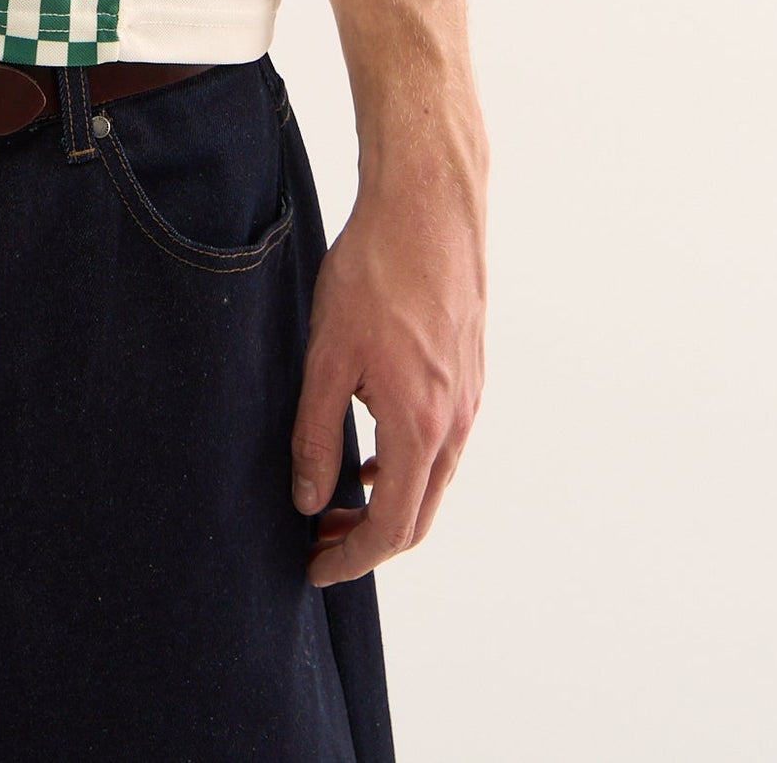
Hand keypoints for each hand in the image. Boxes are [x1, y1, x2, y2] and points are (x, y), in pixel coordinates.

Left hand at [289, 152, 485, 586]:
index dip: (352, 558)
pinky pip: (441, 443)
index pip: (393, 526)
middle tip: (318, 543)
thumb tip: (309, 499)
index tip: (315, 569)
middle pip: (419, 514)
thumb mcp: (326, 355)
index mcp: (420, 426)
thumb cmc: (375, 272)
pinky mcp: (467, 371)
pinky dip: (406, 465)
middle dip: (369, 540)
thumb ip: (315, 434)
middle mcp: (455, 421)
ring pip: (433, 479)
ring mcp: (468, 397)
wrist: (428, 207)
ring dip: (388, 503)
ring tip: (335, 500)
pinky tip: (369, 451)